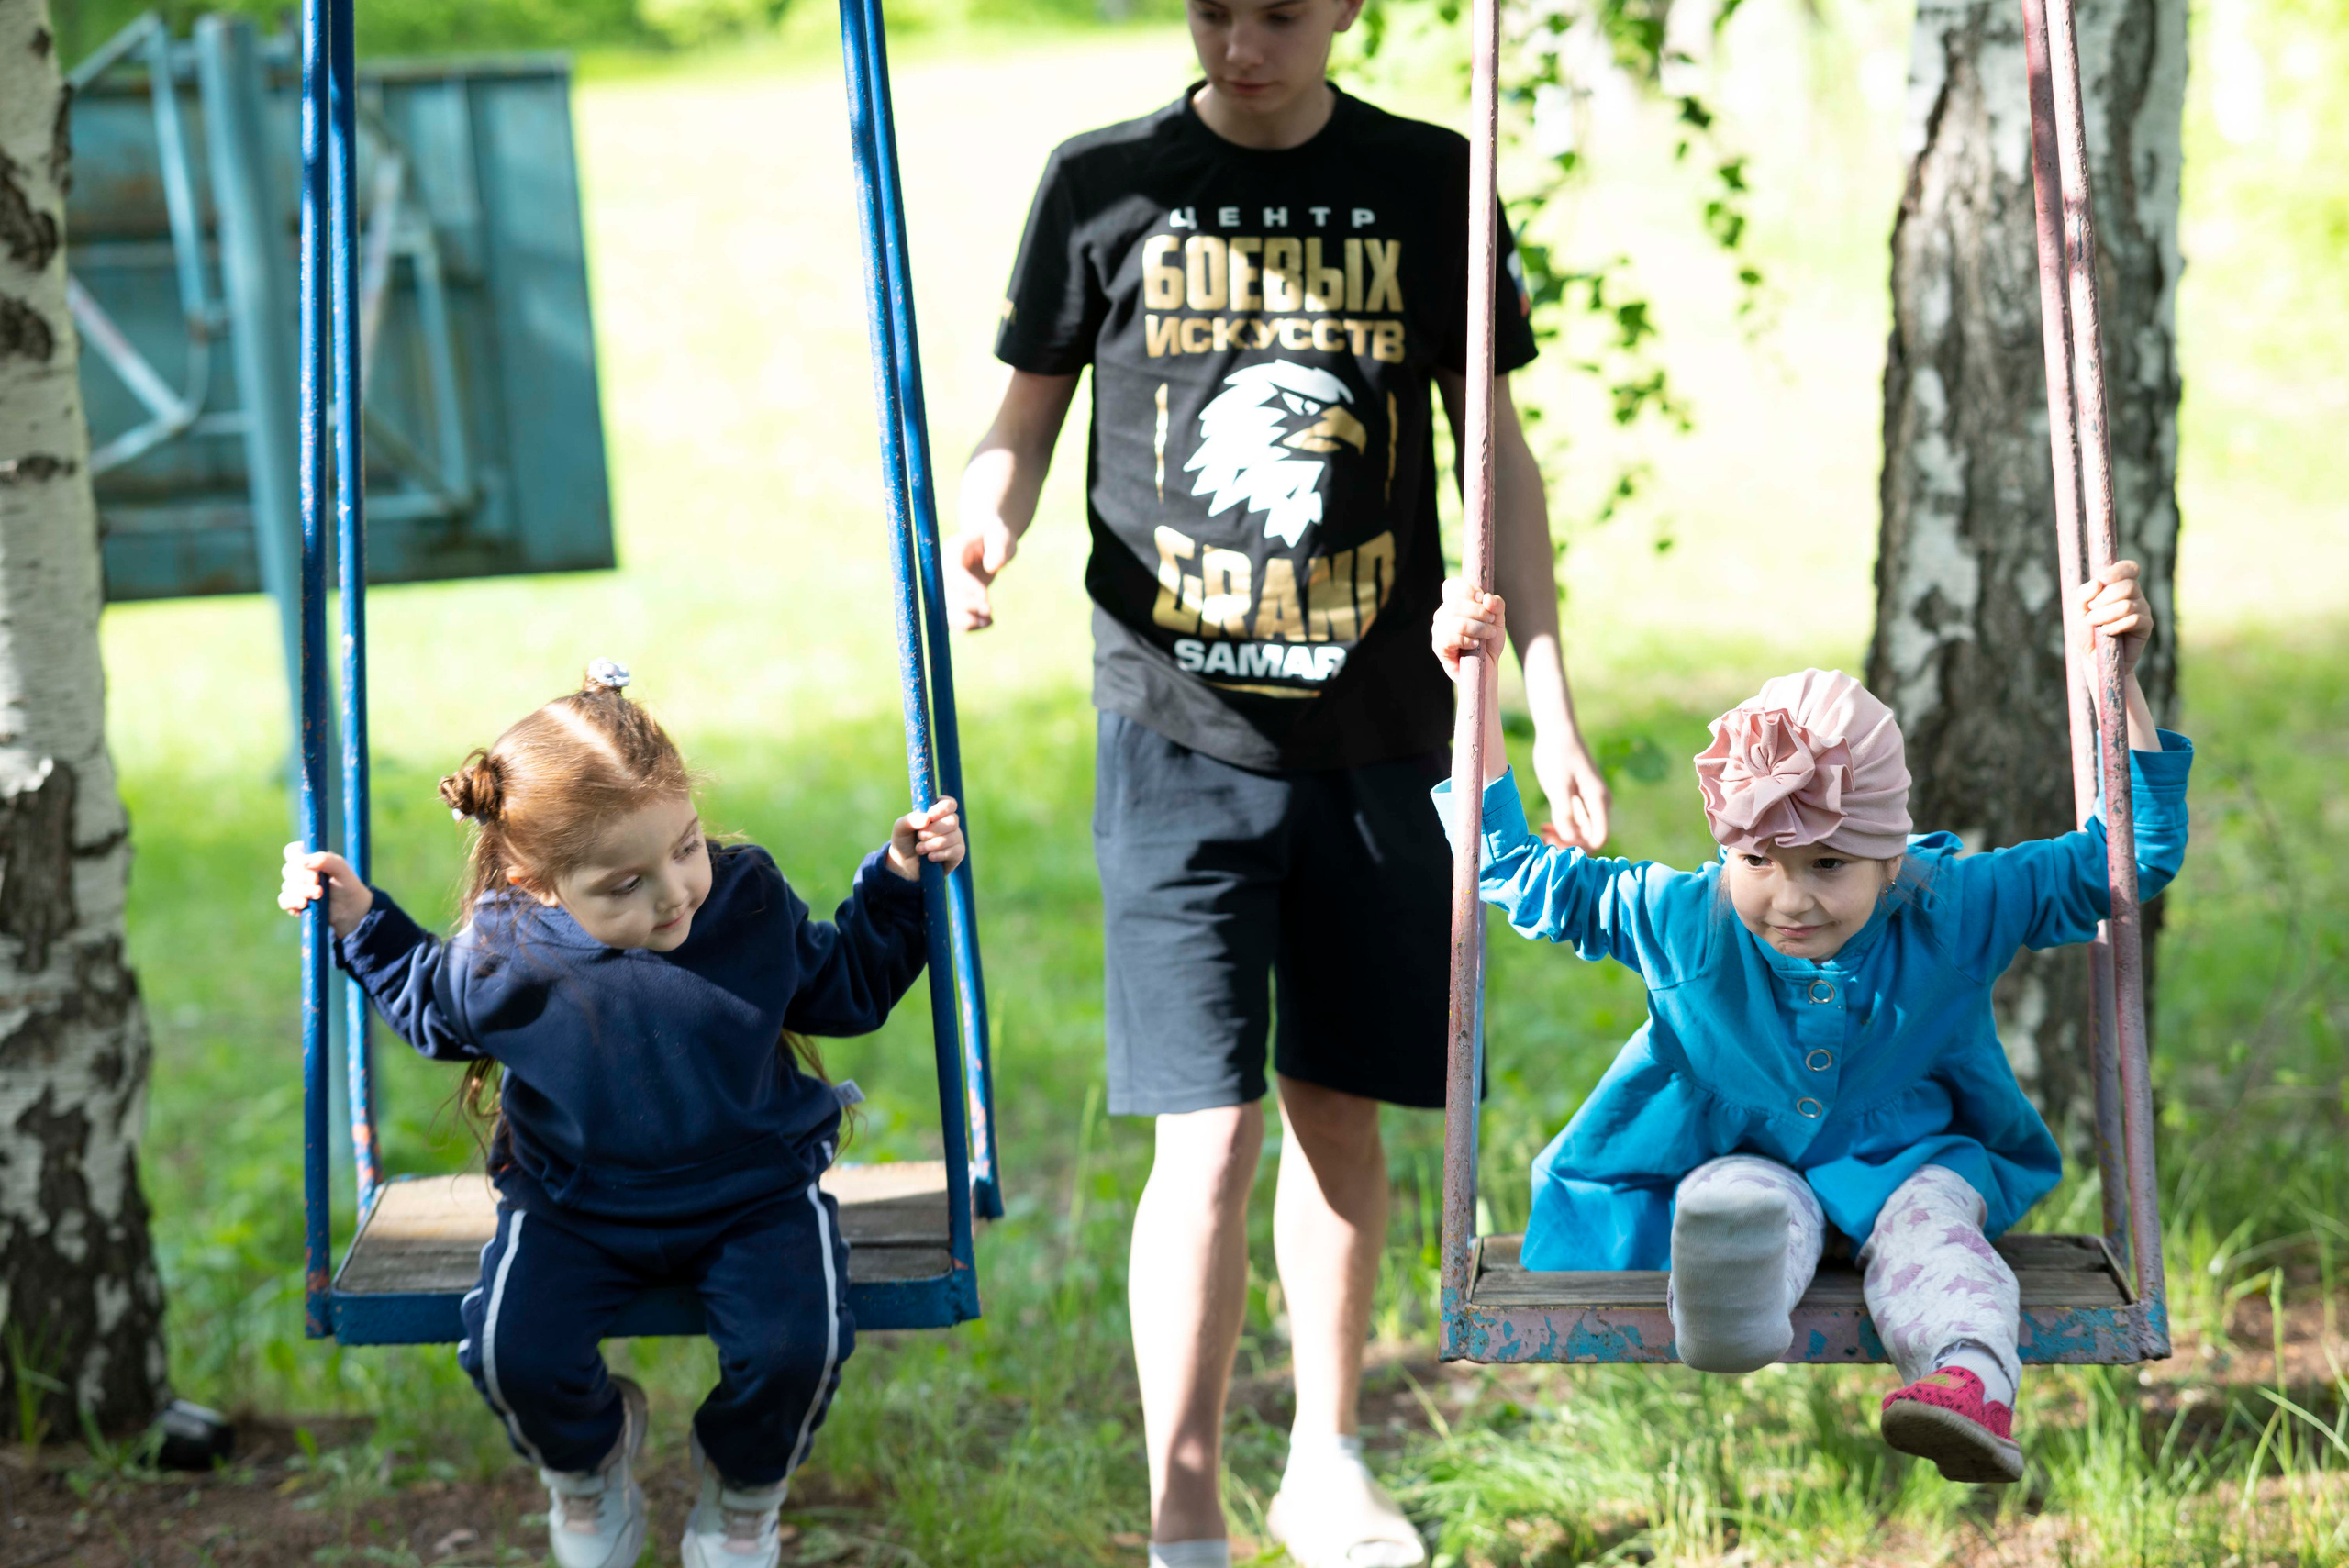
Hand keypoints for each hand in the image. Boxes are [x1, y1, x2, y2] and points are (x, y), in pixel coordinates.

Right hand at [279, 842, 372, 938]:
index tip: (305, 863)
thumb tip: (304, 861)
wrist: (351, 910)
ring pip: (287, 886)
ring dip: (302, 891)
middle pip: (288, 870)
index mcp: (310, 859)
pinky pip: (284, 901)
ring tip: (319, 895)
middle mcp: (300, 872)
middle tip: (318, 883)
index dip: (295, 856)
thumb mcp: (341, 870)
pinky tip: (305, 905)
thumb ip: (326, 860)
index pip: (291, 851)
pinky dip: (293, 902)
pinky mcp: (294, 903)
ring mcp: (296, 888)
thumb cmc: (347, 885)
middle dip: (303, 877)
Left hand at [886, 798, 964, 879]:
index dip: (942, 809)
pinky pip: (956, 851)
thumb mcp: (900, 829)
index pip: (949, 803)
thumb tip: (927, 819)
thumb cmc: (904, 843)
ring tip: (919, 849)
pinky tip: (930, 857)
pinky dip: (940, 854)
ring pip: (953, 837)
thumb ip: (910, 820)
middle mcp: (949, 823)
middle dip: (934, 830)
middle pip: (953, 820)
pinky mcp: (958, 853)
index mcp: (937, 812)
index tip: (930, 817)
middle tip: (920, 836)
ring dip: (933, 844)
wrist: (905, 866)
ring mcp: (956, 838)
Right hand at [944, 523, 1017, 631]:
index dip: (966, 586)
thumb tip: (992, 567)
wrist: (988, 545)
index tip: (986, 595)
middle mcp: (942, 571)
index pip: (952, 571)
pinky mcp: (950, 602)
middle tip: (989, 609)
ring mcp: (944, 588)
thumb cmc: (995, 539)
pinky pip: (954, 621)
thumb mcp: (1001, 538)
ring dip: (966, 621)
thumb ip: (999, 548)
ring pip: (945, 612)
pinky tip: (988, 622)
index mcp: (952, 551)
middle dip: (967, 606)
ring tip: (989, 619)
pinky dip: (971, 626)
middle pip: (943, 595)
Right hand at [1433, 577, 1505, 683]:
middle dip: (1478, 611)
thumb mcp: (1498, 620)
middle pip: (1456, 603)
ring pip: (1457, 621)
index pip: (1451, 586)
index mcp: (1455, 603)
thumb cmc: (1489, 642)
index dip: (1466, 589)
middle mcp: (1443, 614)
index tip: (1481, 597)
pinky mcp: (1438, 646)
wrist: (1486, 668)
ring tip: (1489, 634)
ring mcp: (1438, 630)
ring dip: (1478, 627)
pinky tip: (1476, 644)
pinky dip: (1468, 639)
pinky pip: (1451, 638)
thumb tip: (1487, 599)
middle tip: (1491, 620)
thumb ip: (1496, 605)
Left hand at [1531, 729, 1611, 851]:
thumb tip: (1570, 837)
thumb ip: (1564, 812)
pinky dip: (1563, 825)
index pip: (1599, 838)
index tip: (1555, 841)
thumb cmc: (1556, 756)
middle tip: (1543, 838)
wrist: (1557, 730)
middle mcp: (1601, 803)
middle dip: (1568, 843)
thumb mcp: (1557, 786)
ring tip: (1542, 832)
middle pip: (1590, 836)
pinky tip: (1544, 825)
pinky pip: (1577, 820)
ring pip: (1582, 829)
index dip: (1578, 847)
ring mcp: (1592, 800)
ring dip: (1563, 835)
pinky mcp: (1582, 797)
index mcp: (1599, 801)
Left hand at [2077, 559, 2152, 678]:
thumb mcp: (2078, 611)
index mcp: (2120, 585)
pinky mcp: (2146, 625)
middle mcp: (2135, 594)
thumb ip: (2083, 594)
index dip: (2117, 571)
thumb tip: (2098, 582)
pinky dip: (2115, 626)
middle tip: (2092, 610)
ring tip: (2095, 624)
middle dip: (2104, 599)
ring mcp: (2143, 609)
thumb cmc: (2087, 631)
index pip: (2129, 568)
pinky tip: (2107, 632)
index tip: (2101, 581)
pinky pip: (2134, 620)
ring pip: (2127, 605)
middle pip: (2128, 586)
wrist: (2094, 657)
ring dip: (2105, 615)